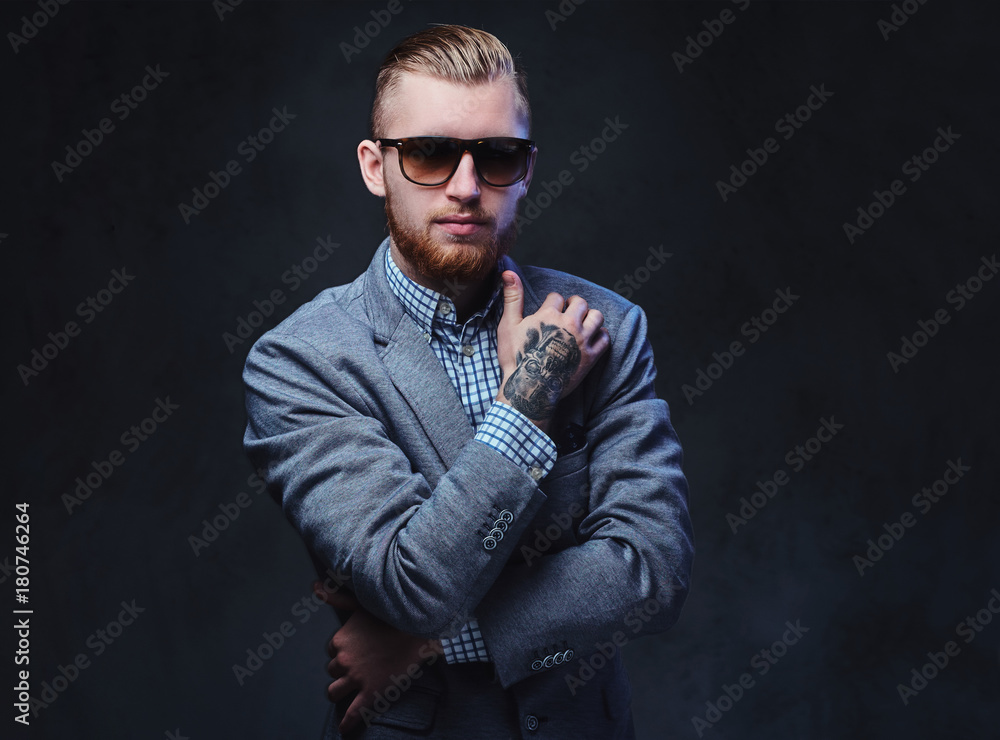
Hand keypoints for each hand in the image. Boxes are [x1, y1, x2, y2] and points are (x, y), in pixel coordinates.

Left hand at [312, 581, 443, 734]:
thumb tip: (314, 586)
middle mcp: (344, 660)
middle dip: (343, 669)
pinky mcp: (371, 693)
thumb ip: (336, 597)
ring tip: (351, 690)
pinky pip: (353, 713)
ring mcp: (357, 678)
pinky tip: (345, 728)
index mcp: (341, 640)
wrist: (419, 629)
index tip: (356, 651)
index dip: (343, 651)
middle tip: (359, 667)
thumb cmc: (391, 614)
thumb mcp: (361, 603)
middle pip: (333, 671)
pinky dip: (347, 723)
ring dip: (340, 690)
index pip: (332, 651)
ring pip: (334, 691)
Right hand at [496, 270, 609, 428]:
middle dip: (574, 305)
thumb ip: (512, 297)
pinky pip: (605, 339)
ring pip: (596, 317)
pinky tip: (593, 338)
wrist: (529, 389)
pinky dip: (601, 335)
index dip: (552, 303)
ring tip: (582, 323)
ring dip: (590, 317)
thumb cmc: (516, 358)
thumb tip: (508, 271)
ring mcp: (582, 341)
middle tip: (569, 313)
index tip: (550, 311)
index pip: (556, 297)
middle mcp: (569, 324)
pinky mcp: (591, 357)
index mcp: (549, 315)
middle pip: (580, 303)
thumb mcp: (508, 326)